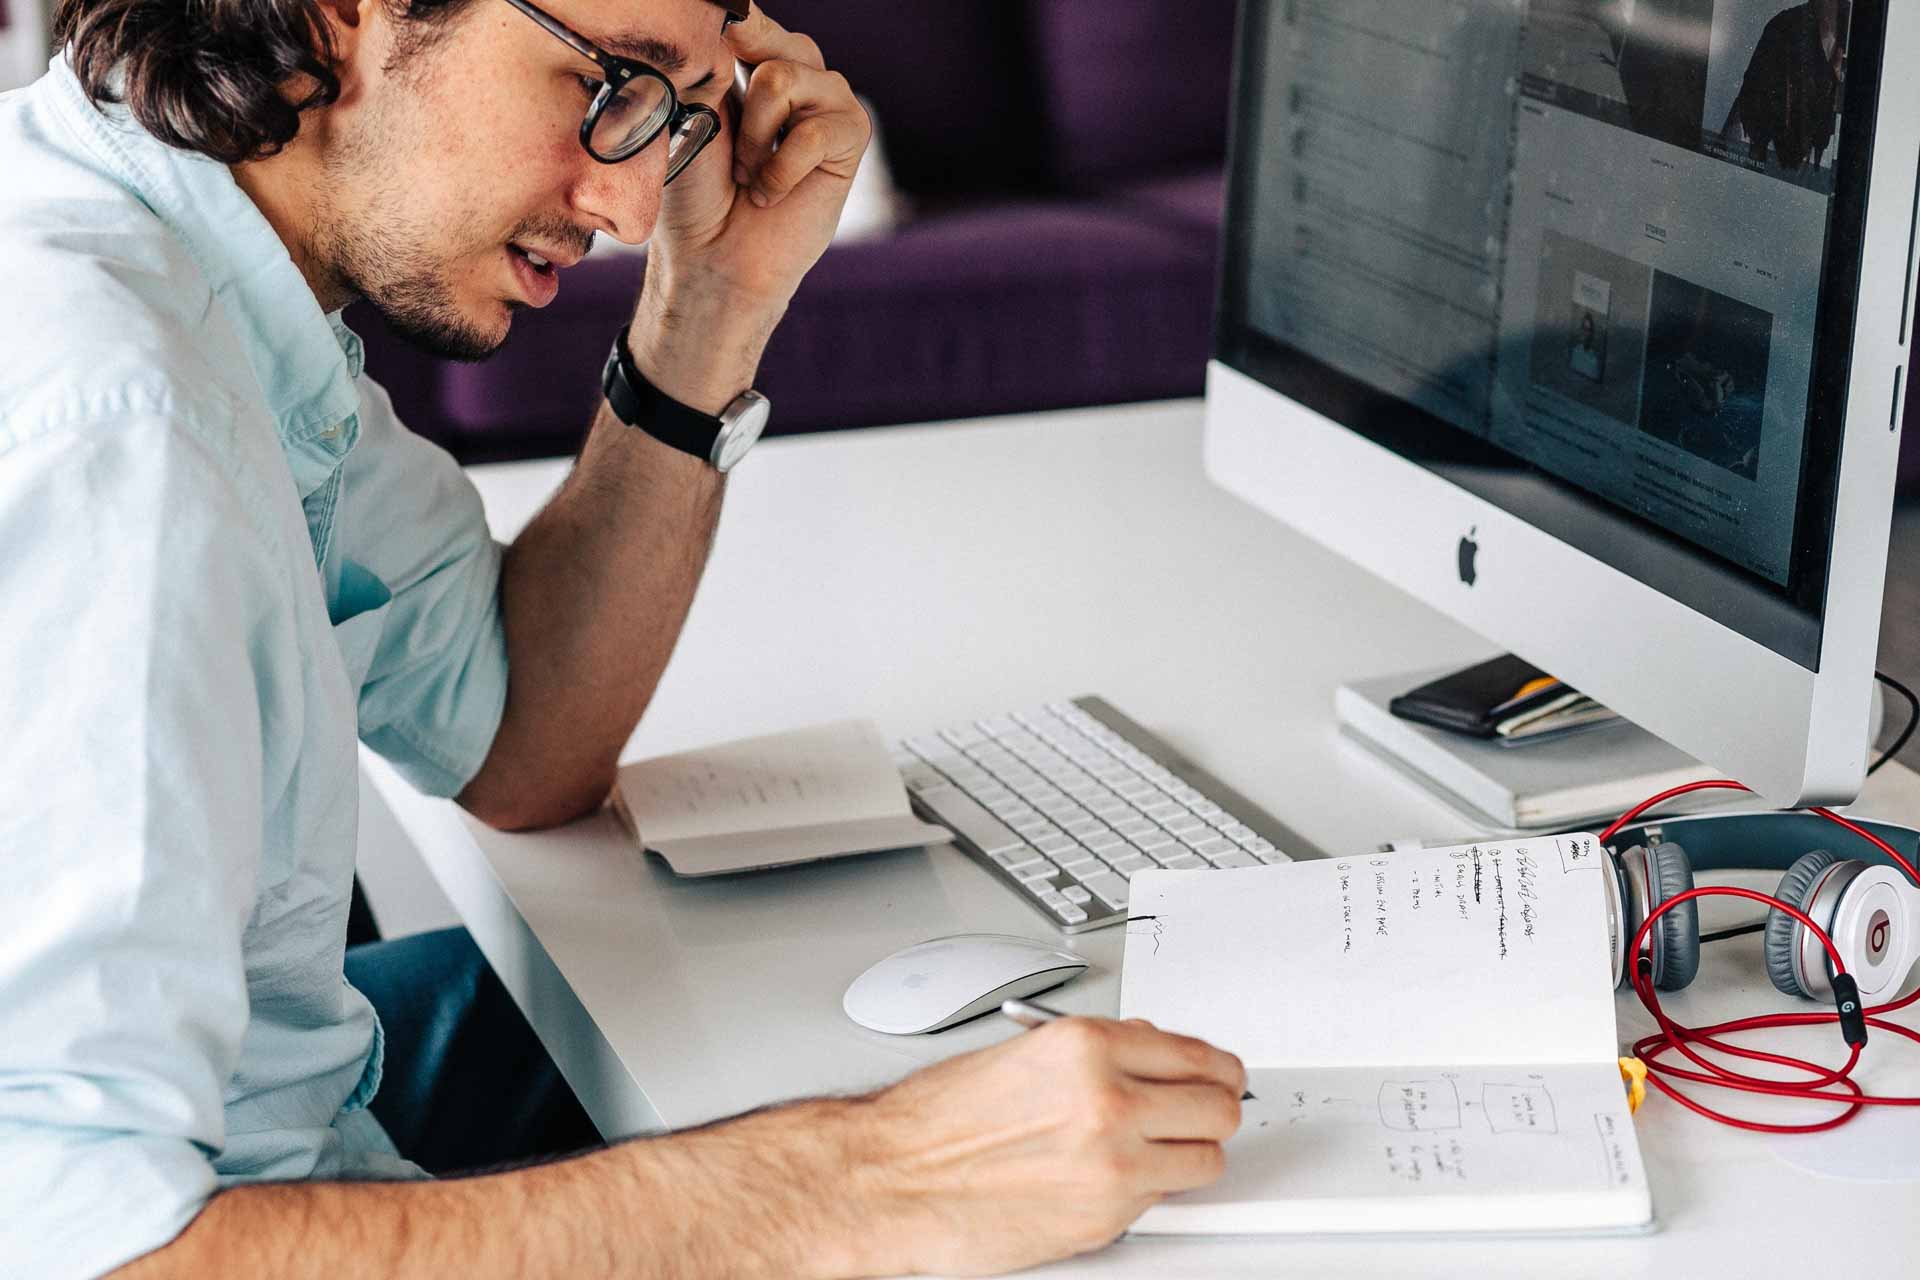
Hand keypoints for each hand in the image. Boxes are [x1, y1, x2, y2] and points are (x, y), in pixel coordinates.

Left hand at [630, 5, 869, 411]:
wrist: (714, 253)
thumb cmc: (694, 190)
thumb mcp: (690, 111)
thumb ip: (715, 60)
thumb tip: (731, 16)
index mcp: (752, 58)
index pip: (748, 18)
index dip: (736, 18)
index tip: (724, 17)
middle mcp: (795, 70)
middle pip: (769, 36)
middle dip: (736, 86)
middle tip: (724, 143)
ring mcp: (827, 99)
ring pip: (786, 76)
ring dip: (755, 134)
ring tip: (748, 172)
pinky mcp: (851, 134)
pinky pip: (815, 130)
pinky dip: (781, 168)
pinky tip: (770, 194)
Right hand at [849, 1017, 1245, 1276]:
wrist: (888, 1178)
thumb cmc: (934, 1119)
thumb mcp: (1024, 1052)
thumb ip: (1097, 1051)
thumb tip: (1149, 1053)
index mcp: (1086, 1047)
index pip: (1195, 1054)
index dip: (1214, 1067)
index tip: (1218, 1075)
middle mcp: (1109, 1101)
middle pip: (1218, 1106)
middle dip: (1212, 1109)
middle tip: (1199, 1112)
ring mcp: (1112, 1165)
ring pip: (1205, 1160)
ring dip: (1188, 1154)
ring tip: (1157, 1149)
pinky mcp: (1106, 1218)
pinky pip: (1161, 1200)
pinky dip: (1149, 1190)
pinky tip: (1114, 1177)